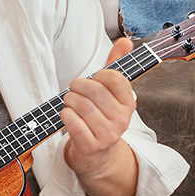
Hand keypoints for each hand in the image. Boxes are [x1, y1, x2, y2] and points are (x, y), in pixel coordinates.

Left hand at [60, 37, 136, 176]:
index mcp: (129, 103)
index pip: (115, 79)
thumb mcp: (112, 92)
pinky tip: (68, 115)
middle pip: (94, 90)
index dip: (99, 74)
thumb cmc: (102, 117)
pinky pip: (72, 122)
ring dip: (69, 100)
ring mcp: (107, 135)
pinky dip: (65, 115)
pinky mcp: (91, 146)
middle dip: (78, 86)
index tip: (93, 78)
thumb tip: (125, 40)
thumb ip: (116, 64)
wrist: (99, 155)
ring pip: (81, 105)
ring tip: (70, 102)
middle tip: (74, 89)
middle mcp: (121, 119)